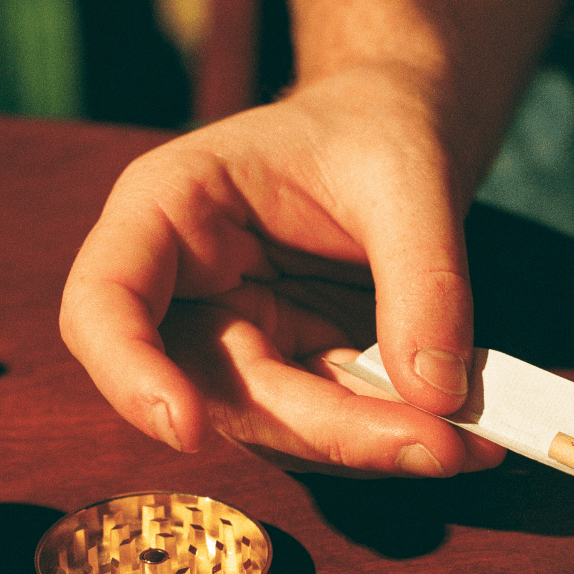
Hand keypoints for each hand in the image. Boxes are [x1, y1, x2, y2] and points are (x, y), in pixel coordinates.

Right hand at [61, 65, 504, 476]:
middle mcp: (185, 288)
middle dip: (326, 428)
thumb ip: (424, 278)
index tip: (187, 427)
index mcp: (167, 208)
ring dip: (370, 446)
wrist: (398, 131)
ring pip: (277, 424)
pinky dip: (394, 437)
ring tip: (470, 442)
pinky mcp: (292, 373)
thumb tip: (434, 395)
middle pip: (213, 390)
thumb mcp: (410, 175)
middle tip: (436, 444)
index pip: (104, 304)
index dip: (130, 375)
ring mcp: (237, 339)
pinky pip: (330, 424)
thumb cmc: (376, 128)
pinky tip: (467, 437)